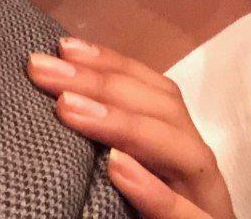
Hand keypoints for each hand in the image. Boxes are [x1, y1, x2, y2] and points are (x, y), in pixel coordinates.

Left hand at [27, 37, 234, 218]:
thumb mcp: (128, 182)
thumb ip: (107, 148)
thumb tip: (56, 101)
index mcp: (179, 151)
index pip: (157, 93)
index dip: (114, 64)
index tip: (62, 47)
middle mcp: (198, 173)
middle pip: (166, 112)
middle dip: (104, 84)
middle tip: (43, 70)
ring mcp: (208, 208)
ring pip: (186, 154)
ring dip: (126, 125)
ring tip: (70, 109)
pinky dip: (154, 192)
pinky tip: (117, 170)